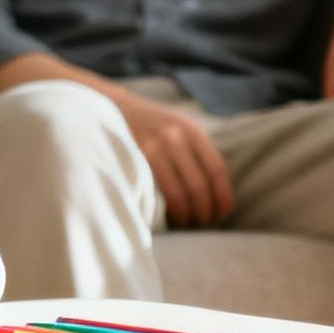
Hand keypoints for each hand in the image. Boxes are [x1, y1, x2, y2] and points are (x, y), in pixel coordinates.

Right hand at [116, 94, 232, 228]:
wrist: (110, 108)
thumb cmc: (146, 126)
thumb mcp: (175, 128)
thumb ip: (193, 151)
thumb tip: (213, 191)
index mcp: (192, 131)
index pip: (217, 169)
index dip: (223, 196)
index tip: (222, 213)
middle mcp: (178, 136)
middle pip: (201, 184)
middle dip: (206, 211)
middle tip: (204, 224)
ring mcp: (156, 145)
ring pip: (182, 192)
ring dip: (188, 214)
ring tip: (187, 223)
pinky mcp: (138, 156)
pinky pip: (161, 191)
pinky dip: (170, 209)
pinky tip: (170, 216)